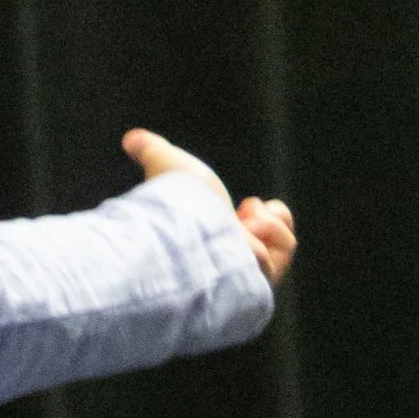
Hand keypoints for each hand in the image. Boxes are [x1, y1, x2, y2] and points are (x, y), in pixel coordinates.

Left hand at [122, 128, 295, 290]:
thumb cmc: (175, 203)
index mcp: (217, 243)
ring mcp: (249, 274)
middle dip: (267, 216)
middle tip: (243, 211)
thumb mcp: (165, 165)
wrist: (185, 230)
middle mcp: (233, 264)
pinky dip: (272, 232)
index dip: (261, 213)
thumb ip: (151, 151)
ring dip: (267, 223)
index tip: (246, 202)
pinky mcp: (261, 279)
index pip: (255, 234)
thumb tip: (131, 138)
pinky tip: (246, 232)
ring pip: (286, 243)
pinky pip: (287, 247)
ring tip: (240, 221)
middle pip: (278, 241)